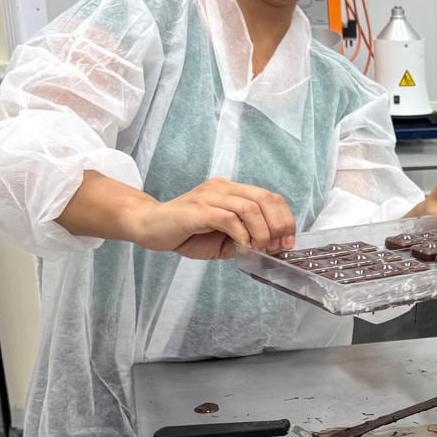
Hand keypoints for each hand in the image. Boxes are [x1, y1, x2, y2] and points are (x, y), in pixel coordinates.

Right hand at [126, 178, 296, 259]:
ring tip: (258, 248)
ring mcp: (209, 196)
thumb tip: (271, 247)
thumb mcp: (224, 239)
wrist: (149, 227)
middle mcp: (223, 188)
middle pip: (265, 199)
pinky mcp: (198, 209)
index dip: (285, 219)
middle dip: (278, 226)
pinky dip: (241, 234)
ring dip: (261, 232)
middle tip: (276, 246)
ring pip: (250, 207)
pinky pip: (228, 218)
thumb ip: (246, 238)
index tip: (287, 241)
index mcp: (232, 191)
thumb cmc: (187, 233)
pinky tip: (241, 246)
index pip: (270, 197)